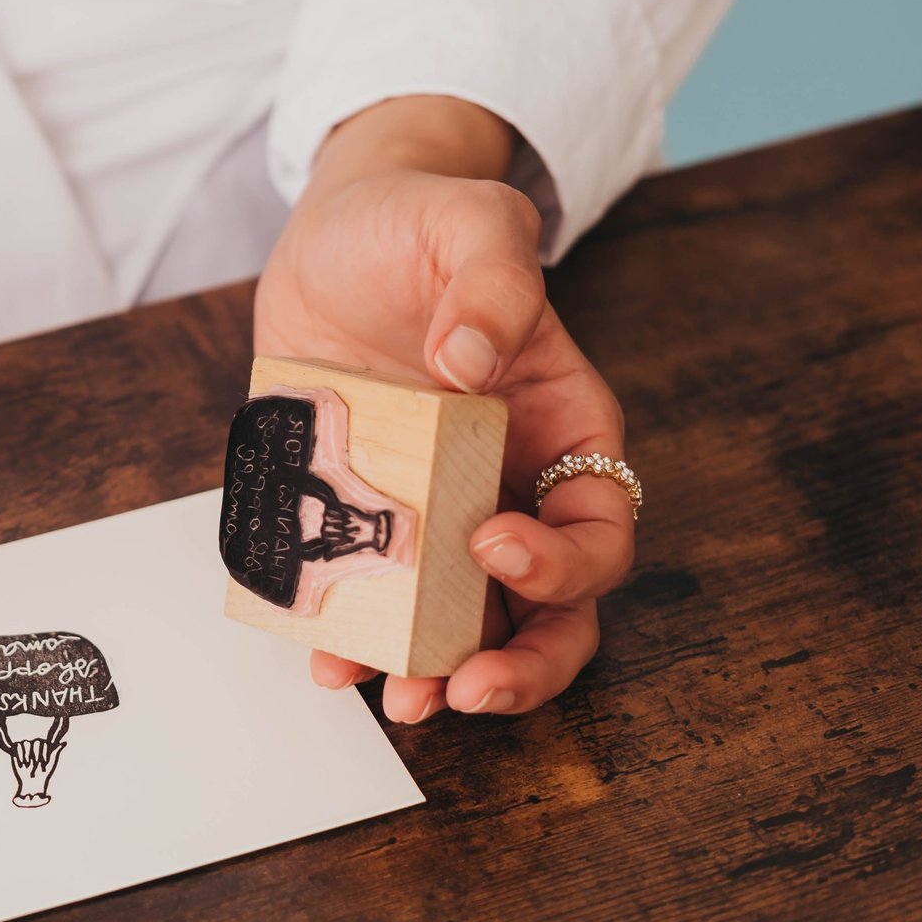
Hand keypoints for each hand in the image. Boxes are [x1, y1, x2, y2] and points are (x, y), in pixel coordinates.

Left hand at [254, 97, 633, 720]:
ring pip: (461, 622)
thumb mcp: (469, 222)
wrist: (334, 234)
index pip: (597, 525)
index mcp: (562, 429)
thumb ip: (491, 279)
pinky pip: (368, 593)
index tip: (492, 546)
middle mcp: (506, 485)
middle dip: (521, 662)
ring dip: (435, 671)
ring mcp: (431, 510)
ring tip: (400, 699)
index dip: (564, 563)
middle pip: (549, 607)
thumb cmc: (420, 224)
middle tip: (467, 686)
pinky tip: (324, 655)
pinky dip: (352, 634)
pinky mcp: (360, 514)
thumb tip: (467, 360)